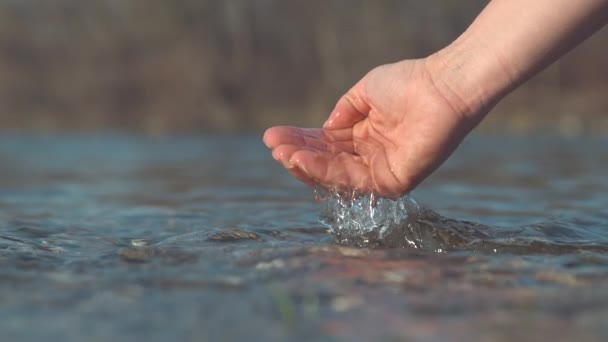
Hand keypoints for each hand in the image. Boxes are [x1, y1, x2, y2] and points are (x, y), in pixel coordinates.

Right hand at [263, 59, 484, 197]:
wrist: (441, 87)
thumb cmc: (408, 83)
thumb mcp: (364, 92)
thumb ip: (343, 112)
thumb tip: (323, 130)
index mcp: (365, 136)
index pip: (326, 144)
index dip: (300, 141)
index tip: (273, 136)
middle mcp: (371, 157)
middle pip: (327, 162)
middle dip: (297, 154)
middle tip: (272, 146)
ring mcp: (381, 171)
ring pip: (335, 175)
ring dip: (305, 165)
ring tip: (281, 154)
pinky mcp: (392, 183)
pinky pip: (351, 180)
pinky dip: (325, 171)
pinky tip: (302, 159)